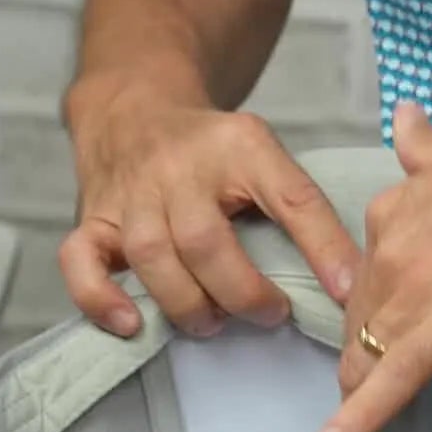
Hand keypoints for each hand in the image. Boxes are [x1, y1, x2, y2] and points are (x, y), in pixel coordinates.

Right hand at [59, 82, 360, 337]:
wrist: (133, 107)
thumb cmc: (211, 151)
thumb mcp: (265, 158)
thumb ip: (303, 211)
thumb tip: (351, 286)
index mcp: (240, 145)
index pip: (290, 195)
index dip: (323, 246)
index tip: (348, 292)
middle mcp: (180, 168)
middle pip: (205, 239)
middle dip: (242, 290)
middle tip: (270, 313)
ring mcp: (131, 195)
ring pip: (149, 254)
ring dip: (186, 302)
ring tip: (212, 324)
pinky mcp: (93, 219)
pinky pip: (80, 261)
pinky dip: (100, 298)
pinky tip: (131, 323)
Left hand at [312, 101, 431, 431]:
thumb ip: (424, 148)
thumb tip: (407, 119)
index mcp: (392, 212)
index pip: (366, 281)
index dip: (371, 314)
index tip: (375, 337)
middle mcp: (388, 248)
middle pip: (361, 322)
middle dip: (362, 357)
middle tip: (366, 390)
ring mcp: (414, 286)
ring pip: (369, 354)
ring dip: (360, 391)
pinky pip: (395, 377)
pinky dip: (360, 419)